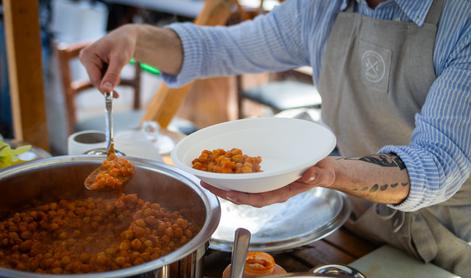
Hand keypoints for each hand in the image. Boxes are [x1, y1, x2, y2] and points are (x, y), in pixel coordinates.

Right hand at [79, 24, 137, 93]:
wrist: (128, 36)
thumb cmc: (124, 44)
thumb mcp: (120, 59)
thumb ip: (112, 75)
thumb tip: (106, 90)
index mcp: (87, 56)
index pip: (94, 79)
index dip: (104, 89)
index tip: (115, 97)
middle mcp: (86, 58)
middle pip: (97, 80)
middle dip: (109, 84)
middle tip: (119, 92)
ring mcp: (90, 62)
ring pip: (101, 79)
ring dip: (111, 79)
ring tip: (119, 67)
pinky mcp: (95, 65)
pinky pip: (103, 76)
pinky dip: (111, 77)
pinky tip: (116, 67)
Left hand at [201, 157, 336, 207]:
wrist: (322, 168)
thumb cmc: (322, 172)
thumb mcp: (323, 173)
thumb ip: (318, 176)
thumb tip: (309, 175)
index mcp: (281, 193)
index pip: (258, 199)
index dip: (242, 198)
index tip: (227, 194)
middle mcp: (270, 190)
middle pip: (243, 195)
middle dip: (223, 191)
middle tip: (205, 182)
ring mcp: (266, 183)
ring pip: (241, 187)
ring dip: (224, 183)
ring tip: (206, 176)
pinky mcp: (264, 175)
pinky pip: (246, 176)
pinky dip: (232, 173)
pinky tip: (221, 166)